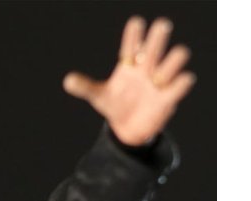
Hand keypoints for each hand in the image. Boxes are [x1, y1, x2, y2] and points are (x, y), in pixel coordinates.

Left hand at [62, 16, 195, 145]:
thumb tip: (67, 81)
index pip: (132, 44)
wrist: (128, 129)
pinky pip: (183, 82)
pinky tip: (175, 84)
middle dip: (159, 35)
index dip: (134, 34)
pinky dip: (182, 81)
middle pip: (156, 45)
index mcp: (129, 65)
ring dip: (170, 64)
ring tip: (156, 79)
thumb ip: (85, 87)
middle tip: (162, 26)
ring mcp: (160, 80)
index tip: (136, 22)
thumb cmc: (115, 105)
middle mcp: (147, 68)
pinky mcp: (169, 96)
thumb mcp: (98, 96)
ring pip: (176, 58)